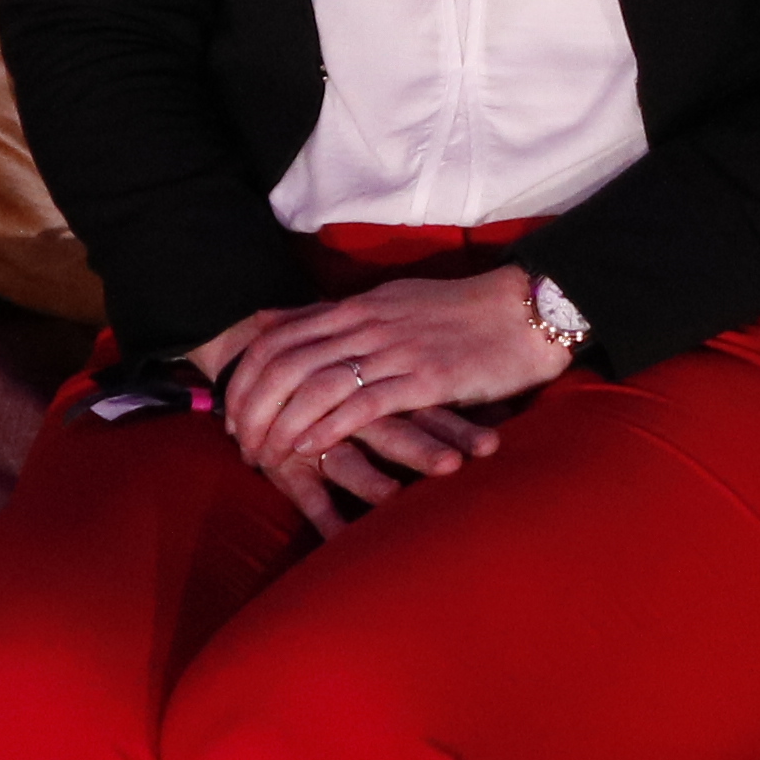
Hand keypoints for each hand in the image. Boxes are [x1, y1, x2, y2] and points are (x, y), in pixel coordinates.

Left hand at [201, 269, 566, 537]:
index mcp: (357, 307)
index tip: (233, 413)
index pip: (277, 338)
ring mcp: (395, 351)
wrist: (526, 309)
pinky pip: (364, 405)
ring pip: (316, 386)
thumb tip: (289, 325)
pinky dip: (329, 428)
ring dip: (283, 426)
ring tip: (268, 457)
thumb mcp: (392, 303)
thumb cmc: (462, 312)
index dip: (246, 378)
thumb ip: (344, 318)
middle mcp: (367, 325)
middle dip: (254, 409)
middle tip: (241, 444)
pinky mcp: (426, 379)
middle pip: (286, 365)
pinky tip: (309, 450)